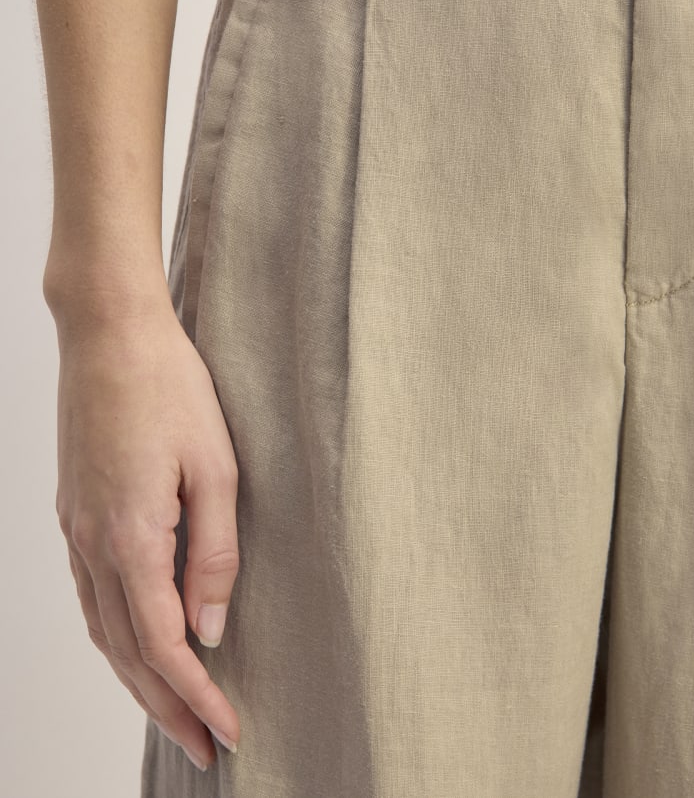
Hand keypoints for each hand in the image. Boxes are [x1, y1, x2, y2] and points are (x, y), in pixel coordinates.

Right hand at [51, 289, 240, 770]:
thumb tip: (212, 629)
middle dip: (167, 707)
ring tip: (178, 713)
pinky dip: (118, 638)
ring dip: (139, 680)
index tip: (228, 731)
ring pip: (103, 631)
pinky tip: (141, 644)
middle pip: (126, 653)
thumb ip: (214, 552)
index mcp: (129, 538)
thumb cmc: (170, 387)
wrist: (109, 333)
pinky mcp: (75, 513)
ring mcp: (76, 530)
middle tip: (207, 748)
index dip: (196, 696)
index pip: (162, 645)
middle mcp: (91, 545)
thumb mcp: (215, 466)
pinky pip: (93, 597)